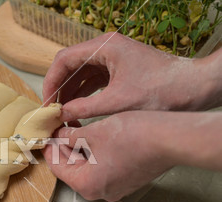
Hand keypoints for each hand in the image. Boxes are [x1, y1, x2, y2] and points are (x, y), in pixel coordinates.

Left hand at [42, 111, 174, 201]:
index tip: (45, 134)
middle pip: (71, 168)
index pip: (57, 166)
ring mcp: (114, 188)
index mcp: (87, 185)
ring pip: (86, 167)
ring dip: (78, 148)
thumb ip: (70, 137)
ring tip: (74, 128)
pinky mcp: (125, 180)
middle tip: (59, 127)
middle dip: (64, 147)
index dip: (49, 147)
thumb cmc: (134, 137)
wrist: (171, 139)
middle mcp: (99, 192)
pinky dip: (93, 153)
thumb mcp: (93, 133)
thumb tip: (58, 135)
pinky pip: (101, 168)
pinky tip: (92, 135)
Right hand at [43, 32, 221, 120]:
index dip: (51, 81)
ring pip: (80, 75)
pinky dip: (83, 96)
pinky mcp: (119, 71)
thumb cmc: (163, 90)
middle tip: (51, 112)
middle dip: (59, 89)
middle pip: (70, 66)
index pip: (64, 60)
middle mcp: (106, 49)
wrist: (196, 88)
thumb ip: (86, 108)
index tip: (46, 103)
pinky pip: (93, 82)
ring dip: (70, 94)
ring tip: (61, 115)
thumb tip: (62, 114)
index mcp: (104, 47)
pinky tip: (77, 111)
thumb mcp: (119, 102)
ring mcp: (112, 60)